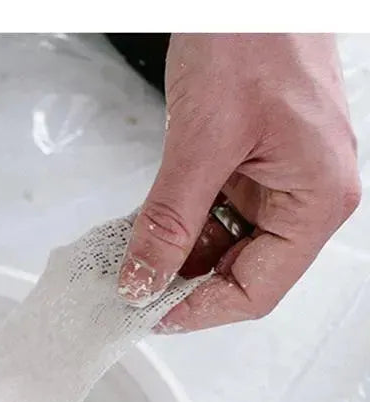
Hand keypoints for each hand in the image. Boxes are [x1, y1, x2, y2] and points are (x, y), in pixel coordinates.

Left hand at [118, 33, 360, 330]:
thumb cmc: (254, 36)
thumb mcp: (201, 140)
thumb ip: (169, 221)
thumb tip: (143, 279)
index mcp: (316, 198)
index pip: (257, 289)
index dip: (201, 311)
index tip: (152, 316)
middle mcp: (304, 198)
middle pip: (241, 275)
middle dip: (186, 285)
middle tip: (135, 292)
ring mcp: (278, 185)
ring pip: (224, 250)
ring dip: (179, 259)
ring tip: (135, 262)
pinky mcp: (251, 170)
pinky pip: (214, 218)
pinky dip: (180, 229)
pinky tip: (149, 233)